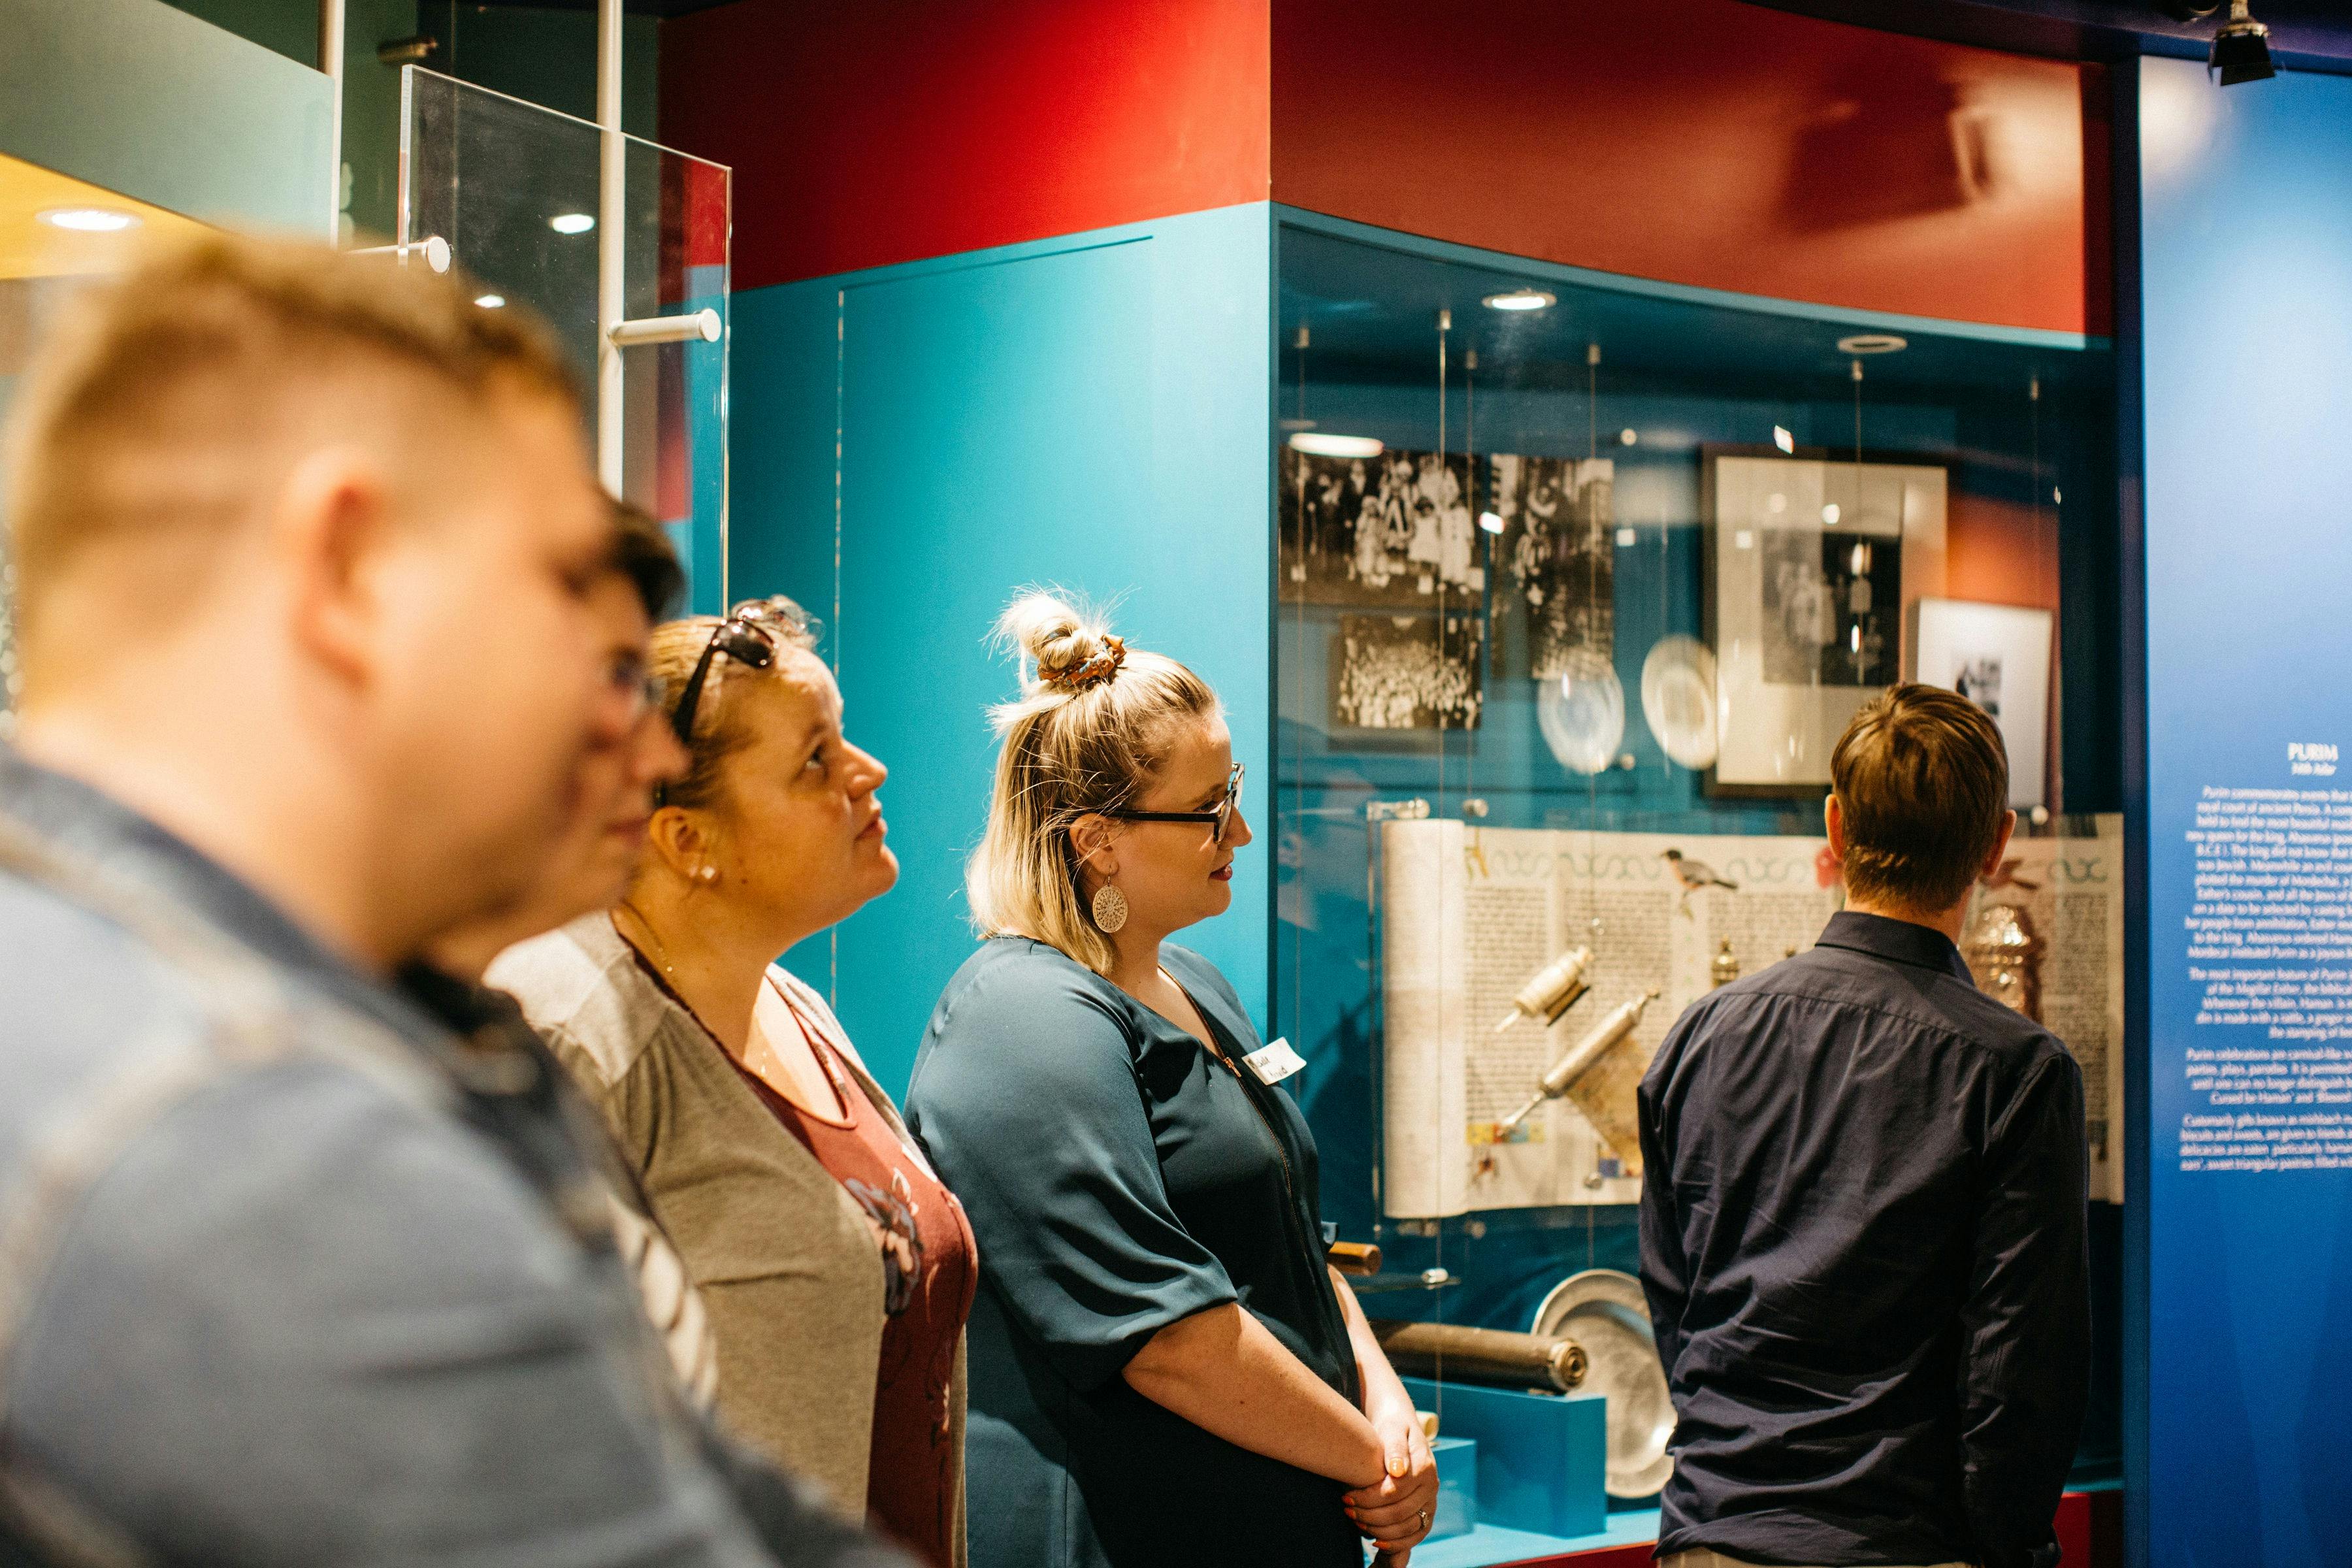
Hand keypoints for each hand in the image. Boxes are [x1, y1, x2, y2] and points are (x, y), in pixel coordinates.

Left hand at [1343, 1397, 1437, 1553]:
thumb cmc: (1393, 1427)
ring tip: (1355, 1519)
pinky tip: (1375, 1541)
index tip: (1346, 1495)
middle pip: (1399, 1512)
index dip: (1368, 1497)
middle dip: (1368, 1514)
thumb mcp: (1392, 1428)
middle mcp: (1431, 1487)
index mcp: (1424, 1467)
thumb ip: (1394, 1447)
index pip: (1394, 1491)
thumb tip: (1397, 1470)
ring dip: (1378, 1530)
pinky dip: (1396, 1543)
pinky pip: (1415, 1535)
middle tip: (1346, 1508)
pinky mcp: (1426, 1513)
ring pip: (1406, 1527)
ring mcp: (1430, 1502)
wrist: (1402, 1429)